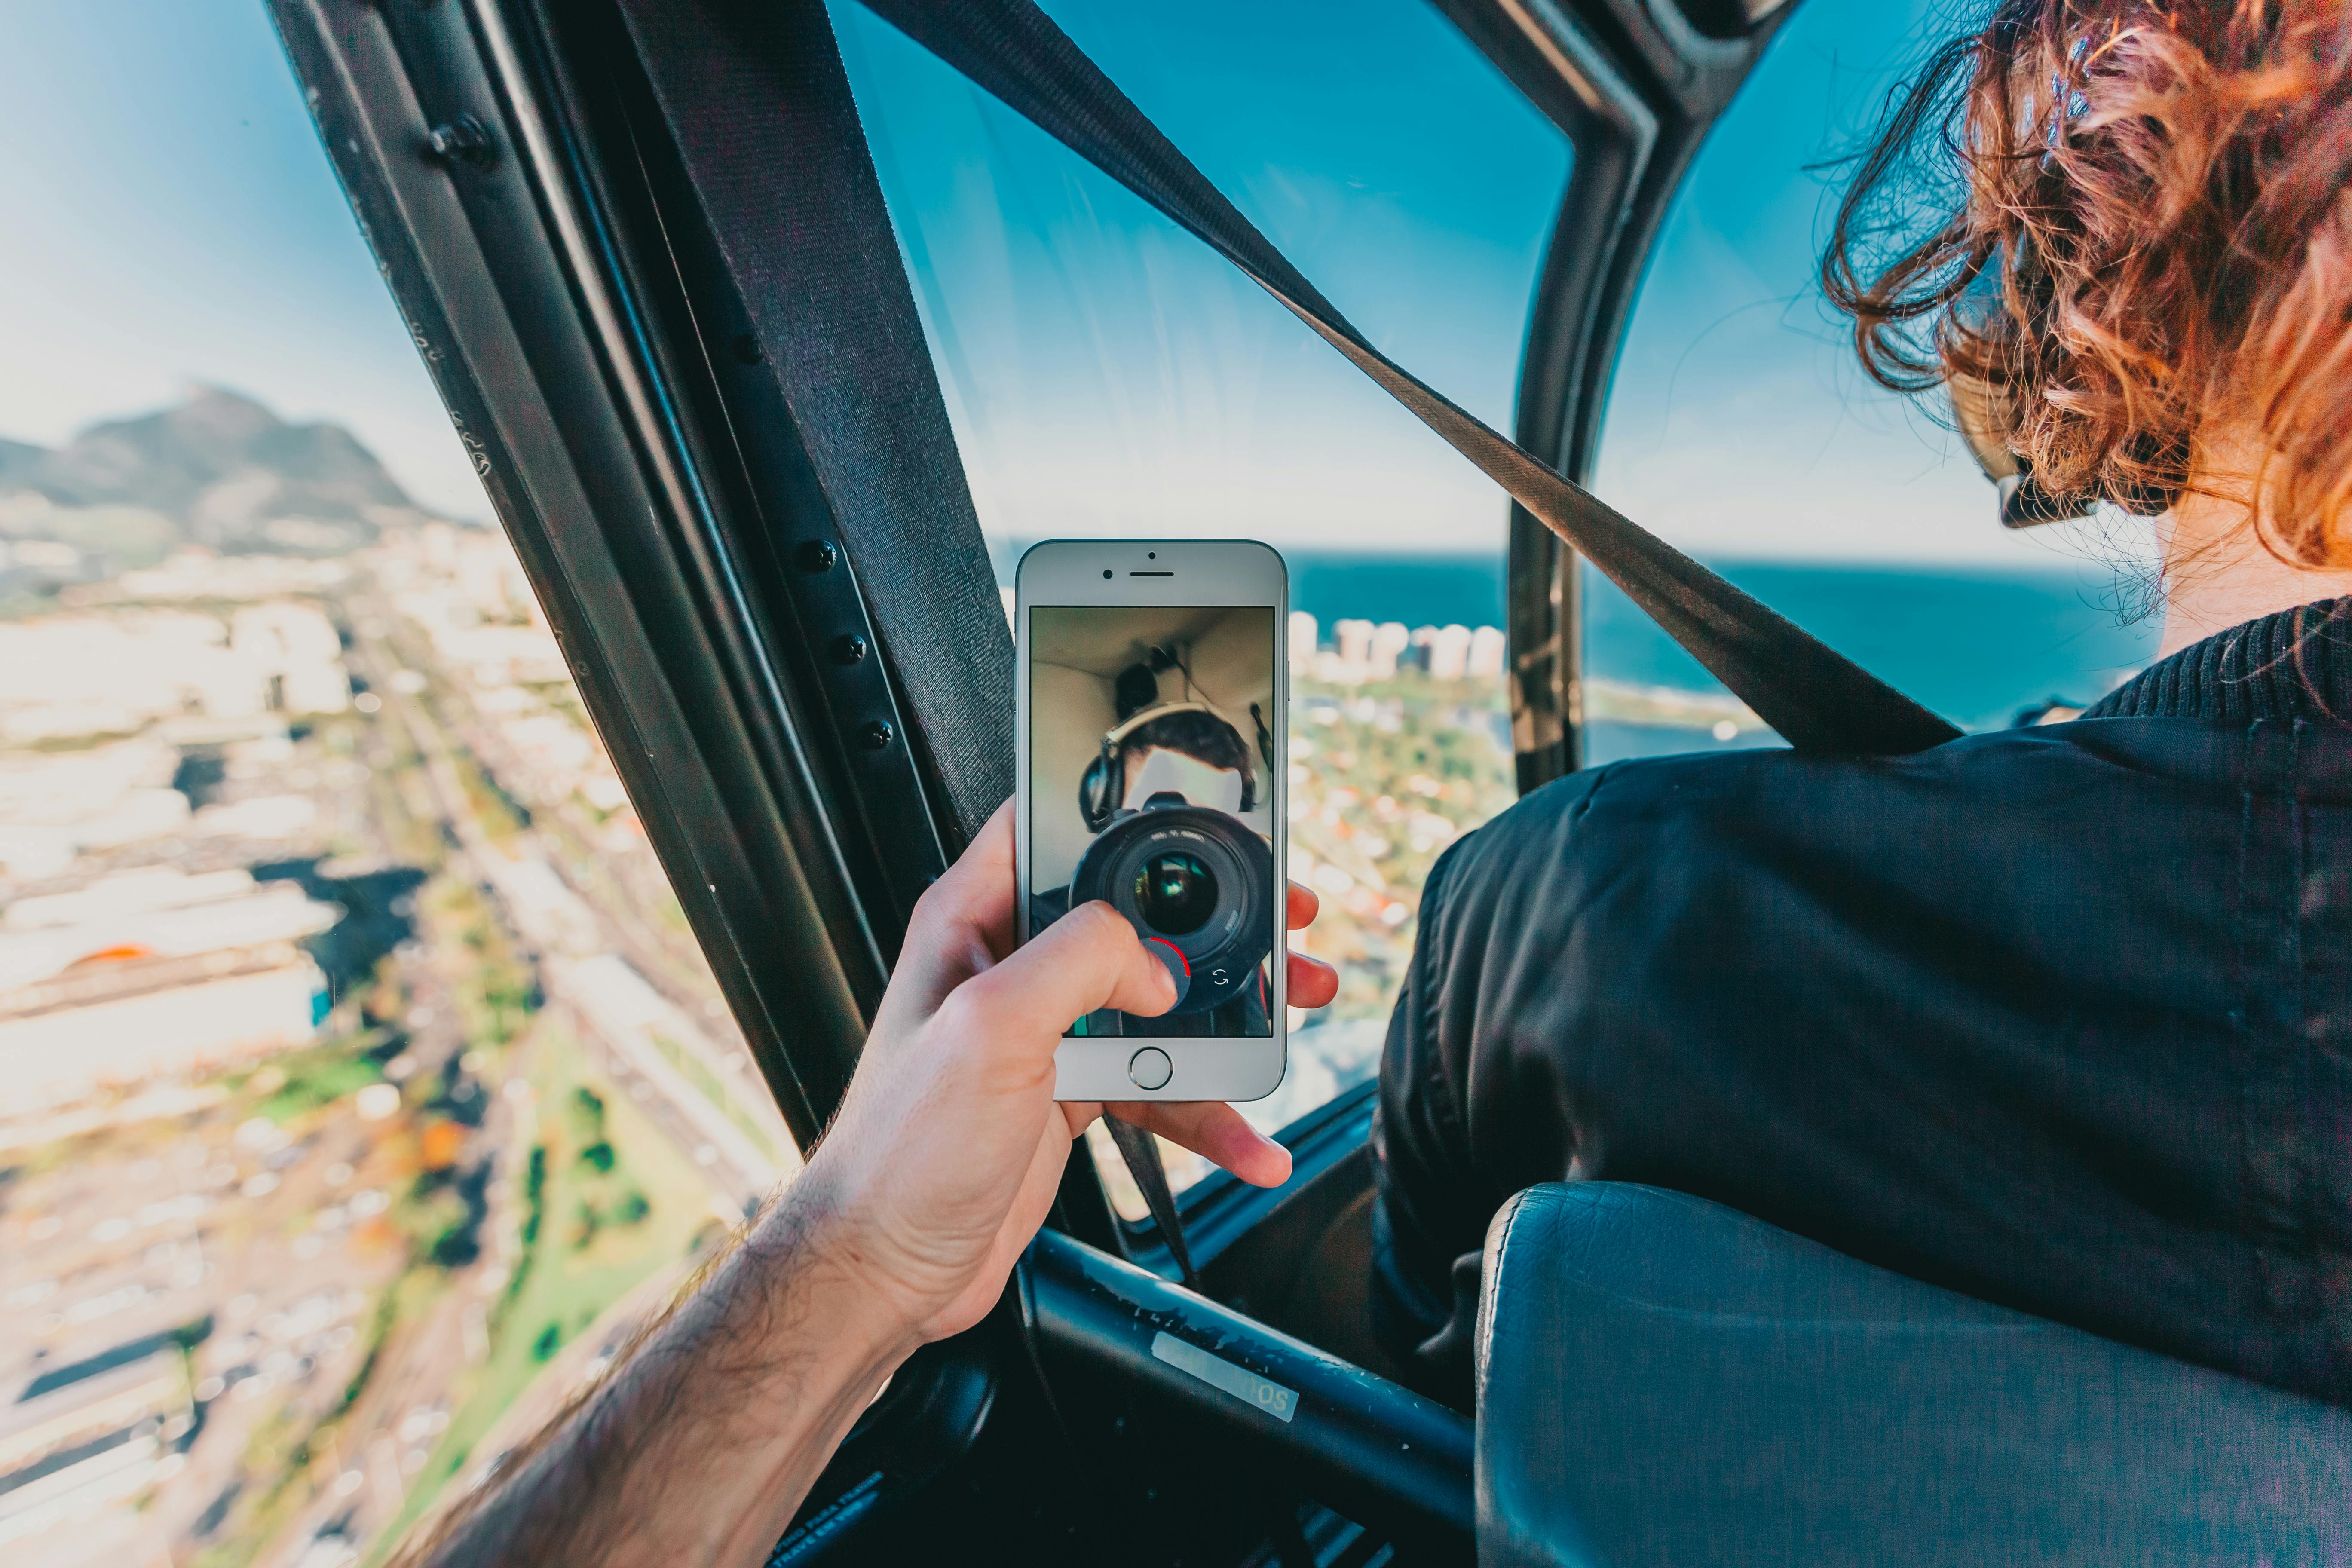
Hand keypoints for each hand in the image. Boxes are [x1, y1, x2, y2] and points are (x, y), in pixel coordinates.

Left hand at [789, 799, 1337, 1345]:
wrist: (886, 1267)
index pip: (1051, 825)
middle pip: (1134, 916)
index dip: (1126, 814)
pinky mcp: (1069, 1092)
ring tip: (1293, 1016)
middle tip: (1284, 923)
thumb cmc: (901, 1153)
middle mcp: (1012, 967)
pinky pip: (1159, 1083)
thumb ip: (1079, 960)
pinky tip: (1247, 1137)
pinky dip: (1209, 1109)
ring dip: (1234, 1017)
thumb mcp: (991, 1026)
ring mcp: (1044, 1032)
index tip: (1200, 820)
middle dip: (1217, 923)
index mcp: (976, 919)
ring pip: (1160, 1003)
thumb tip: (1154, 960)